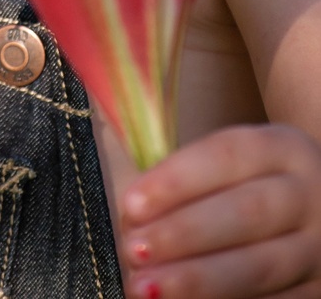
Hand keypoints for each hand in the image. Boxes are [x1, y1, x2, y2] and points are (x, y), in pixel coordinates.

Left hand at [120, 124, 320, 297]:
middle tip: (133, 249)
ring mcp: (319, 247)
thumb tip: (133, 217)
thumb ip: (191, 183)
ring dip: (198, 279)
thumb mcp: (240, 164)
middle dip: (183, 233)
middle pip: (245, 212)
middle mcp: (307, 193)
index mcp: (282, 148)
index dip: (176, 180)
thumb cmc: (257, 182)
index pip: (226, 155)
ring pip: (260, 266)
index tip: (131, 203)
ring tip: (147, 286)